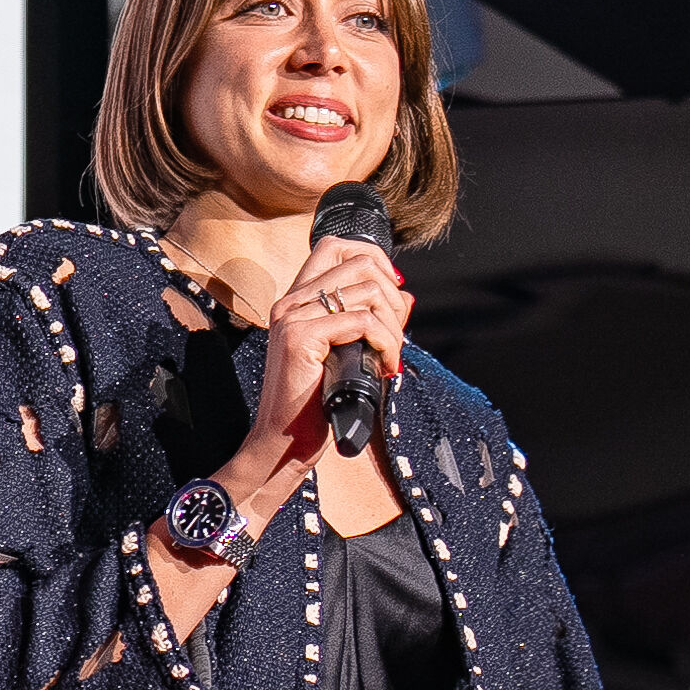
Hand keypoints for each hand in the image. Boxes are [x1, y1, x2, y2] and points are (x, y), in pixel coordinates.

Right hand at [242, 230, 413, 480]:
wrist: (284, 442)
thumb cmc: (313, 404)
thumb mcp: (346, 353)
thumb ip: (369, 321)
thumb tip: (405, 297)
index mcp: (296, 301)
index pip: (335, 247)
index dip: (373, 257)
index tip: (393, 289)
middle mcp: (290, 301)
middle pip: (358, 262)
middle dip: (392, 293)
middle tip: (397, 332)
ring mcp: (293, 317)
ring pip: (367, 290)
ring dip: (393, 324)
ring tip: (391, 354)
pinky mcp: (301, 338)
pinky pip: (363, 321)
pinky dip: (386, 342)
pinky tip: (385, 365)